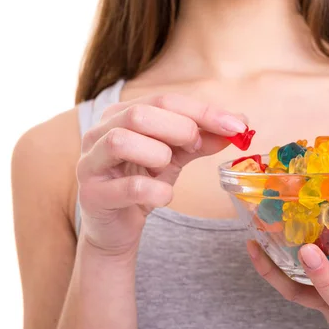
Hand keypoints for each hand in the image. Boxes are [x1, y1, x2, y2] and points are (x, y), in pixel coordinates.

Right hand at [76, 94, 246, 254]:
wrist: (116, 228)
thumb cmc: (142, 184)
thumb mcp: (175, 157)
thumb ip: (202, 140)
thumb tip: (238, 126)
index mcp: (119, 114)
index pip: (164, 100)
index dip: (204, 111)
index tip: (237, 126)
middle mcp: (98, 132)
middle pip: (139, 114)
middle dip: (180, 129)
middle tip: (197, 146)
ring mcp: (90, 163)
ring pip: (122, 141)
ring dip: (159, 155)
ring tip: (167, 169)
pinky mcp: (92, 195)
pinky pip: (129, 186)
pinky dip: (156, 190)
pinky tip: (165, 195)